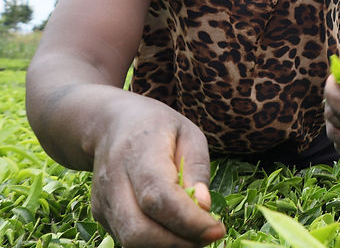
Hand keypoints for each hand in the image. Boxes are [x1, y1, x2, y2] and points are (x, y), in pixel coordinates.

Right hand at [89, 97, 224, 246]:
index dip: (188, 220)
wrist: (111, 125)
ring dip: (169, 246)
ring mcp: (103, 201)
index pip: (158, 197)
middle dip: (179, 243)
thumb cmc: (158, 128)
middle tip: (210, 236)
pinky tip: (177, 231)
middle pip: (139, 229)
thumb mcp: (189, 134)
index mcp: (138, 151)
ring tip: (196, 235)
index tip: (217, 230)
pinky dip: (156, 243)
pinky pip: (129, 239)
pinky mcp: (101, 215)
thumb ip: (197, 168)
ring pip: (131, 241)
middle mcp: (114, 180)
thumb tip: (204, 206)